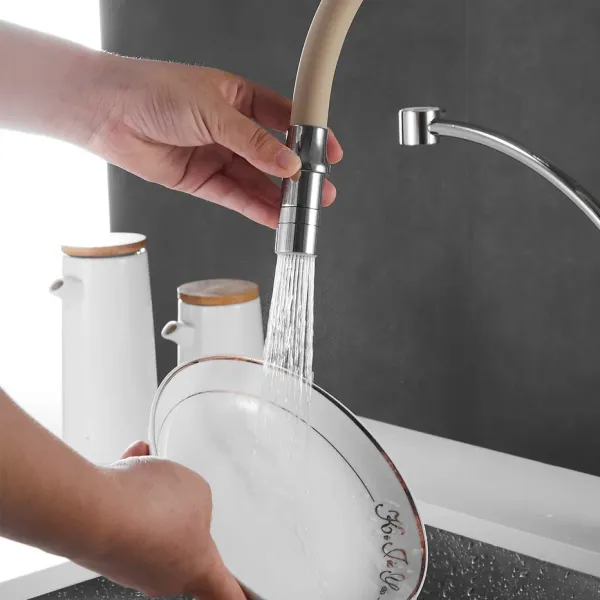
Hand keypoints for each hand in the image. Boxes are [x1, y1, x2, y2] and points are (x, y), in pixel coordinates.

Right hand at [84, 441, 243, 599]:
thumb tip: (179, 501)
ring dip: (153, 490)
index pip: (226, 592)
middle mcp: (163, 574)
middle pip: (184, 544)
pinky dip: (130, 484)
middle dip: (184, 513)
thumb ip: (200, 499)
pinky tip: (134, 458)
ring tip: (151, 471)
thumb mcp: (199, 491)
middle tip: (182, 493)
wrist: (91, 507)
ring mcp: (132, 561)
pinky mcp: (107, 544)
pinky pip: (126, 508)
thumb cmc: (147, 509)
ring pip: (151, 517)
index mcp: (197, 567)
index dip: (239, 597)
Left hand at [89, 57, 342, 227]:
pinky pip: (235, 197)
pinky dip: (255, 208)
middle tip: (320, 192)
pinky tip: (274, 217)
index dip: (309, 136)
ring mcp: (216, 155)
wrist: (108, 113)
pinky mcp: (201, 180)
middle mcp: (229, 129)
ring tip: (303, 212)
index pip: (284, 118)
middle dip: (298, 176)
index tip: (329, 153)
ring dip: (279, 197)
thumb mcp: (214, 111)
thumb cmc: (153, 92)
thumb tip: (288, 164)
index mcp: (238, 98)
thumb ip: (253, 142)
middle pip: (273, 156)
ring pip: (256, 181)